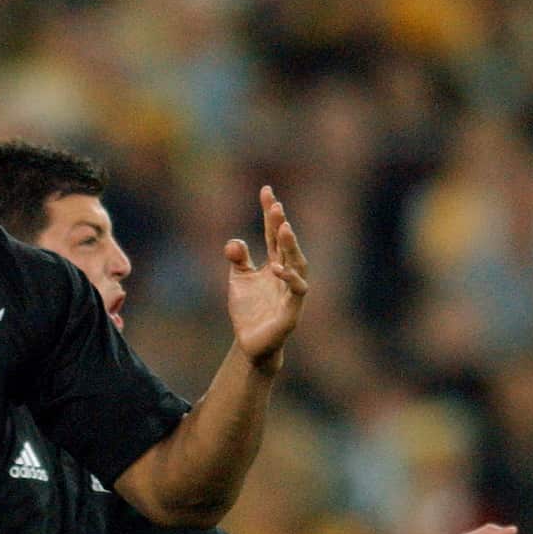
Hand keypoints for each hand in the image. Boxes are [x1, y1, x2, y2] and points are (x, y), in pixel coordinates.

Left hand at [225, 186, 308, 367]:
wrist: (250, 343)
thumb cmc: (248, 310)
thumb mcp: (239, 280)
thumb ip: (238, 259)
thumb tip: (234, 242)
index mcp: (274, 263)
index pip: (273, 233)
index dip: (270, 213)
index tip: (266, 190)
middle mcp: (287, 274)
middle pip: (287, 245)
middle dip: (282, 225)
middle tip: (276, 206)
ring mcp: (292, 291)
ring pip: (298, 264)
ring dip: (291, 246)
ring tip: (284, 227)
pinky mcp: (292, 310)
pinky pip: (296, 291)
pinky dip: (290, 278)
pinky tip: (279, 268)